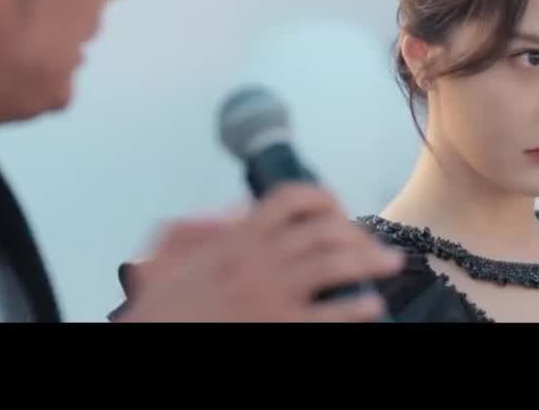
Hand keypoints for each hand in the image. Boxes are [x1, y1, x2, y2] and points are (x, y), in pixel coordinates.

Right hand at [117, 184, 403, 321]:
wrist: (149, 339)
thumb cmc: (160, 315)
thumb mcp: (167, 259)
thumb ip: (197, 229)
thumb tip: (235, 213)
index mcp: (234, 241)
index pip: (291, 199)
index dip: (323, 198)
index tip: (337, 208)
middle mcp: (258, 262)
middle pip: (325, 230)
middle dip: (357, 233)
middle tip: (373, 244)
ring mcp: (272, 295)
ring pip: (337, 263)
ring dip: (371, 260)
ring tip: (389, 264)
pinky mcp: (282, 327)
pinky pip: (332, 313)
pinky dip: (358, 307)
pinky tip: (372, 305)